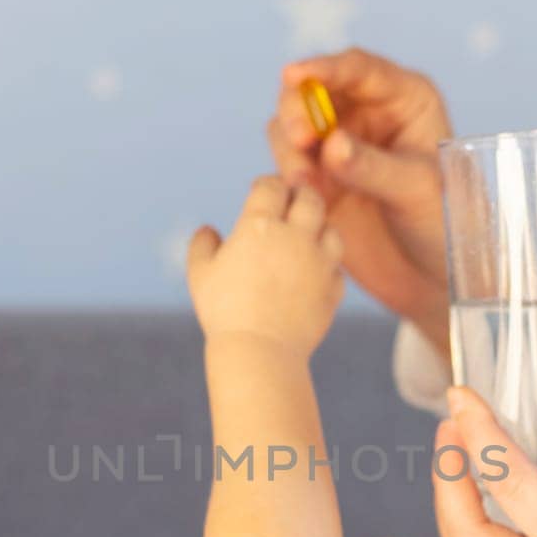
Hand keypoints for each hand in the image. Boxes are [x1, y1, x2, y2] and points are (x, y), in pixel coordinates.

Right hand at [187, 176, 344, 356]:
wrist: (260, 351)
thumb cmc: (224, 311)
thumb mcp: (200, 274)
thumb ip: (202, 245)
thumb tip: (208, 230)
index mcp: (260, 225)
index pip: (272, 186)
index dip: (267, 185)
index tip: (262, 191)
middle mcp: (296, 236)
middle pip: (310, 198)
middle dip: (300, 195)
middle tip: (293, 201)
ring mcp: (320, 262)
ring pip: (331, 230)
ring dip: (319, 229)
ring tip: (307, 236)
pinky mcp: (333, 288)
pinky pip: (336, 269)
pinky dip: (327, 267)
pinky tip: (314, 273)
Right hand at [266, 48, 452, 354]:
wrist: (434, 278)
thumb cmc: (445, 225)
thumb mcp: (417, 191)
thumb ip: (374, 166)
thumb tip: (331, 145)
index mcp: (405, 100)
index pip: (358, 69)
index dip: (323, 67)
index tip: (294, 74)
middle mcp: (368, 115)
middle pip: (316, 92)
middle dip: (299, 110)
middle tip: (298, 139)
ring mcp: (340, 146)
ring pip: (294, 126)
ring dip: (290, 148)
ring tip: (304, 184)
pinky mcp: (320, 180)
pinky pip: (289, 164)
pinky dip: (287, 175)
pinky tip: (303, 198)